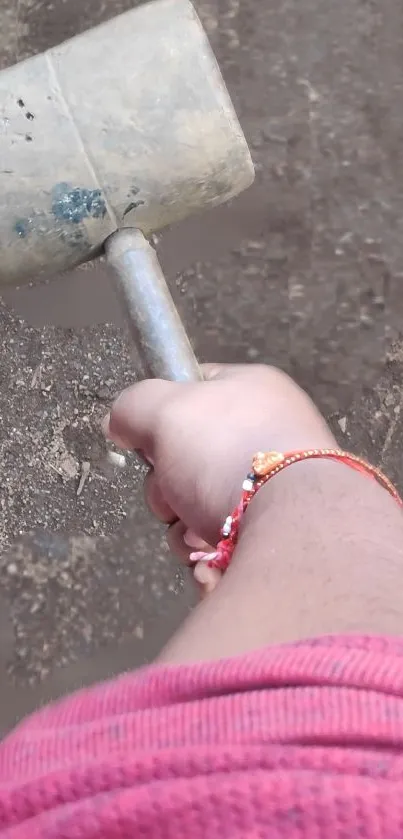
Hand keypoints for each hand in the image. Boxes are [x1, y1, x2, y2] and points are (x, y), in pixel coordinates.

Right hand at [104, 364, 335, 565]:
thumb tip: (119, 423)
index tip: (149, 443)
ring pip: (203, 508)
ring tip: (196, 539)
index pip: (196, 391)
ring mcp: (281, 487)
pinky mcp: (282, 535)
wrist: (292, 528)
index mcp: (254, 391)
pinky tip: (213, 560)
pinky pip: (228, 544)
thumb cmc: (227, 454)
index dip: (163, 416)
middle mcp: (270, 435)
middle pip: (190, 459)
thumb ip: (133, 407)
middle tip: (171, 499)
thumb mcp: (165, 411)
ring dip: (184, 529)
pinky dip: (211, 556)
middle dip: (166, 490)